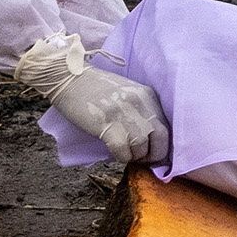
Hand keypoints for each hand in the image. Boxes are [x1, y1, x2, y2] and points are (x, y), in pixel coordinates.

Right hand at [49, 66, 168, 166]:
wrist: (69, 77)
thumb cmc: (95, 89)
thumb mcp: (126, 94)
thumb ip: (140, 111)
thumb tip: (149, 139)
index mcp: (147, 95)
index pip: (167, 126)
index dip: (162, 145)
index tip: (154, 154)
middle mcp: (139, 103)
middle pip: (160, 138)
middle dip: (154, 154)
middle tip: (142, 159)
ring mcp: (123, 112)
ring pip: (141, 146)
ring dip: (133, 156)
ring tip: (125, 153)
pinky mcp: (106, 122)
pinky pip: (122, 150)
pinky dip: (120, 156)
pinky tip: (114, 151)